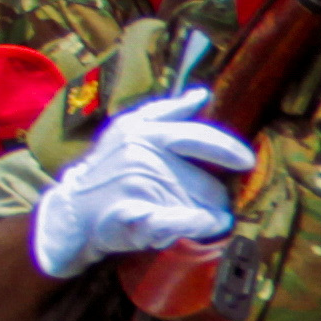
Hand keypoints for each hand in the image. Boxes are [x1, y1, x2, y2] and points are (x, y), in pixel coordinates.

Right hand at [26, 89, 250, 275]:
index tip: (248, 161)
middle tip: (213, 207)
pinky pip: (178, 222)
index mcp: (146, 134)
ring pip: (199, 207)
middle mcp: (142, 158)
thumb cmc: (108, 168)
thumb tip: (201, 94)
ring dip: (207, 217)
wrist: (72, 211)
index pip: (198, 138)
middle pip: (206, 184)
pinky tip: (201, 225)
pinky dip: (194, 225)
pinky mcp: (132, 217)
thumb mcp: (129, 130)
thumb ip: (167, 112)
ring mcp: (136, 187)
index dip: (229, 151)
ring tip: (196, 219)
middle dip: (216, 198)